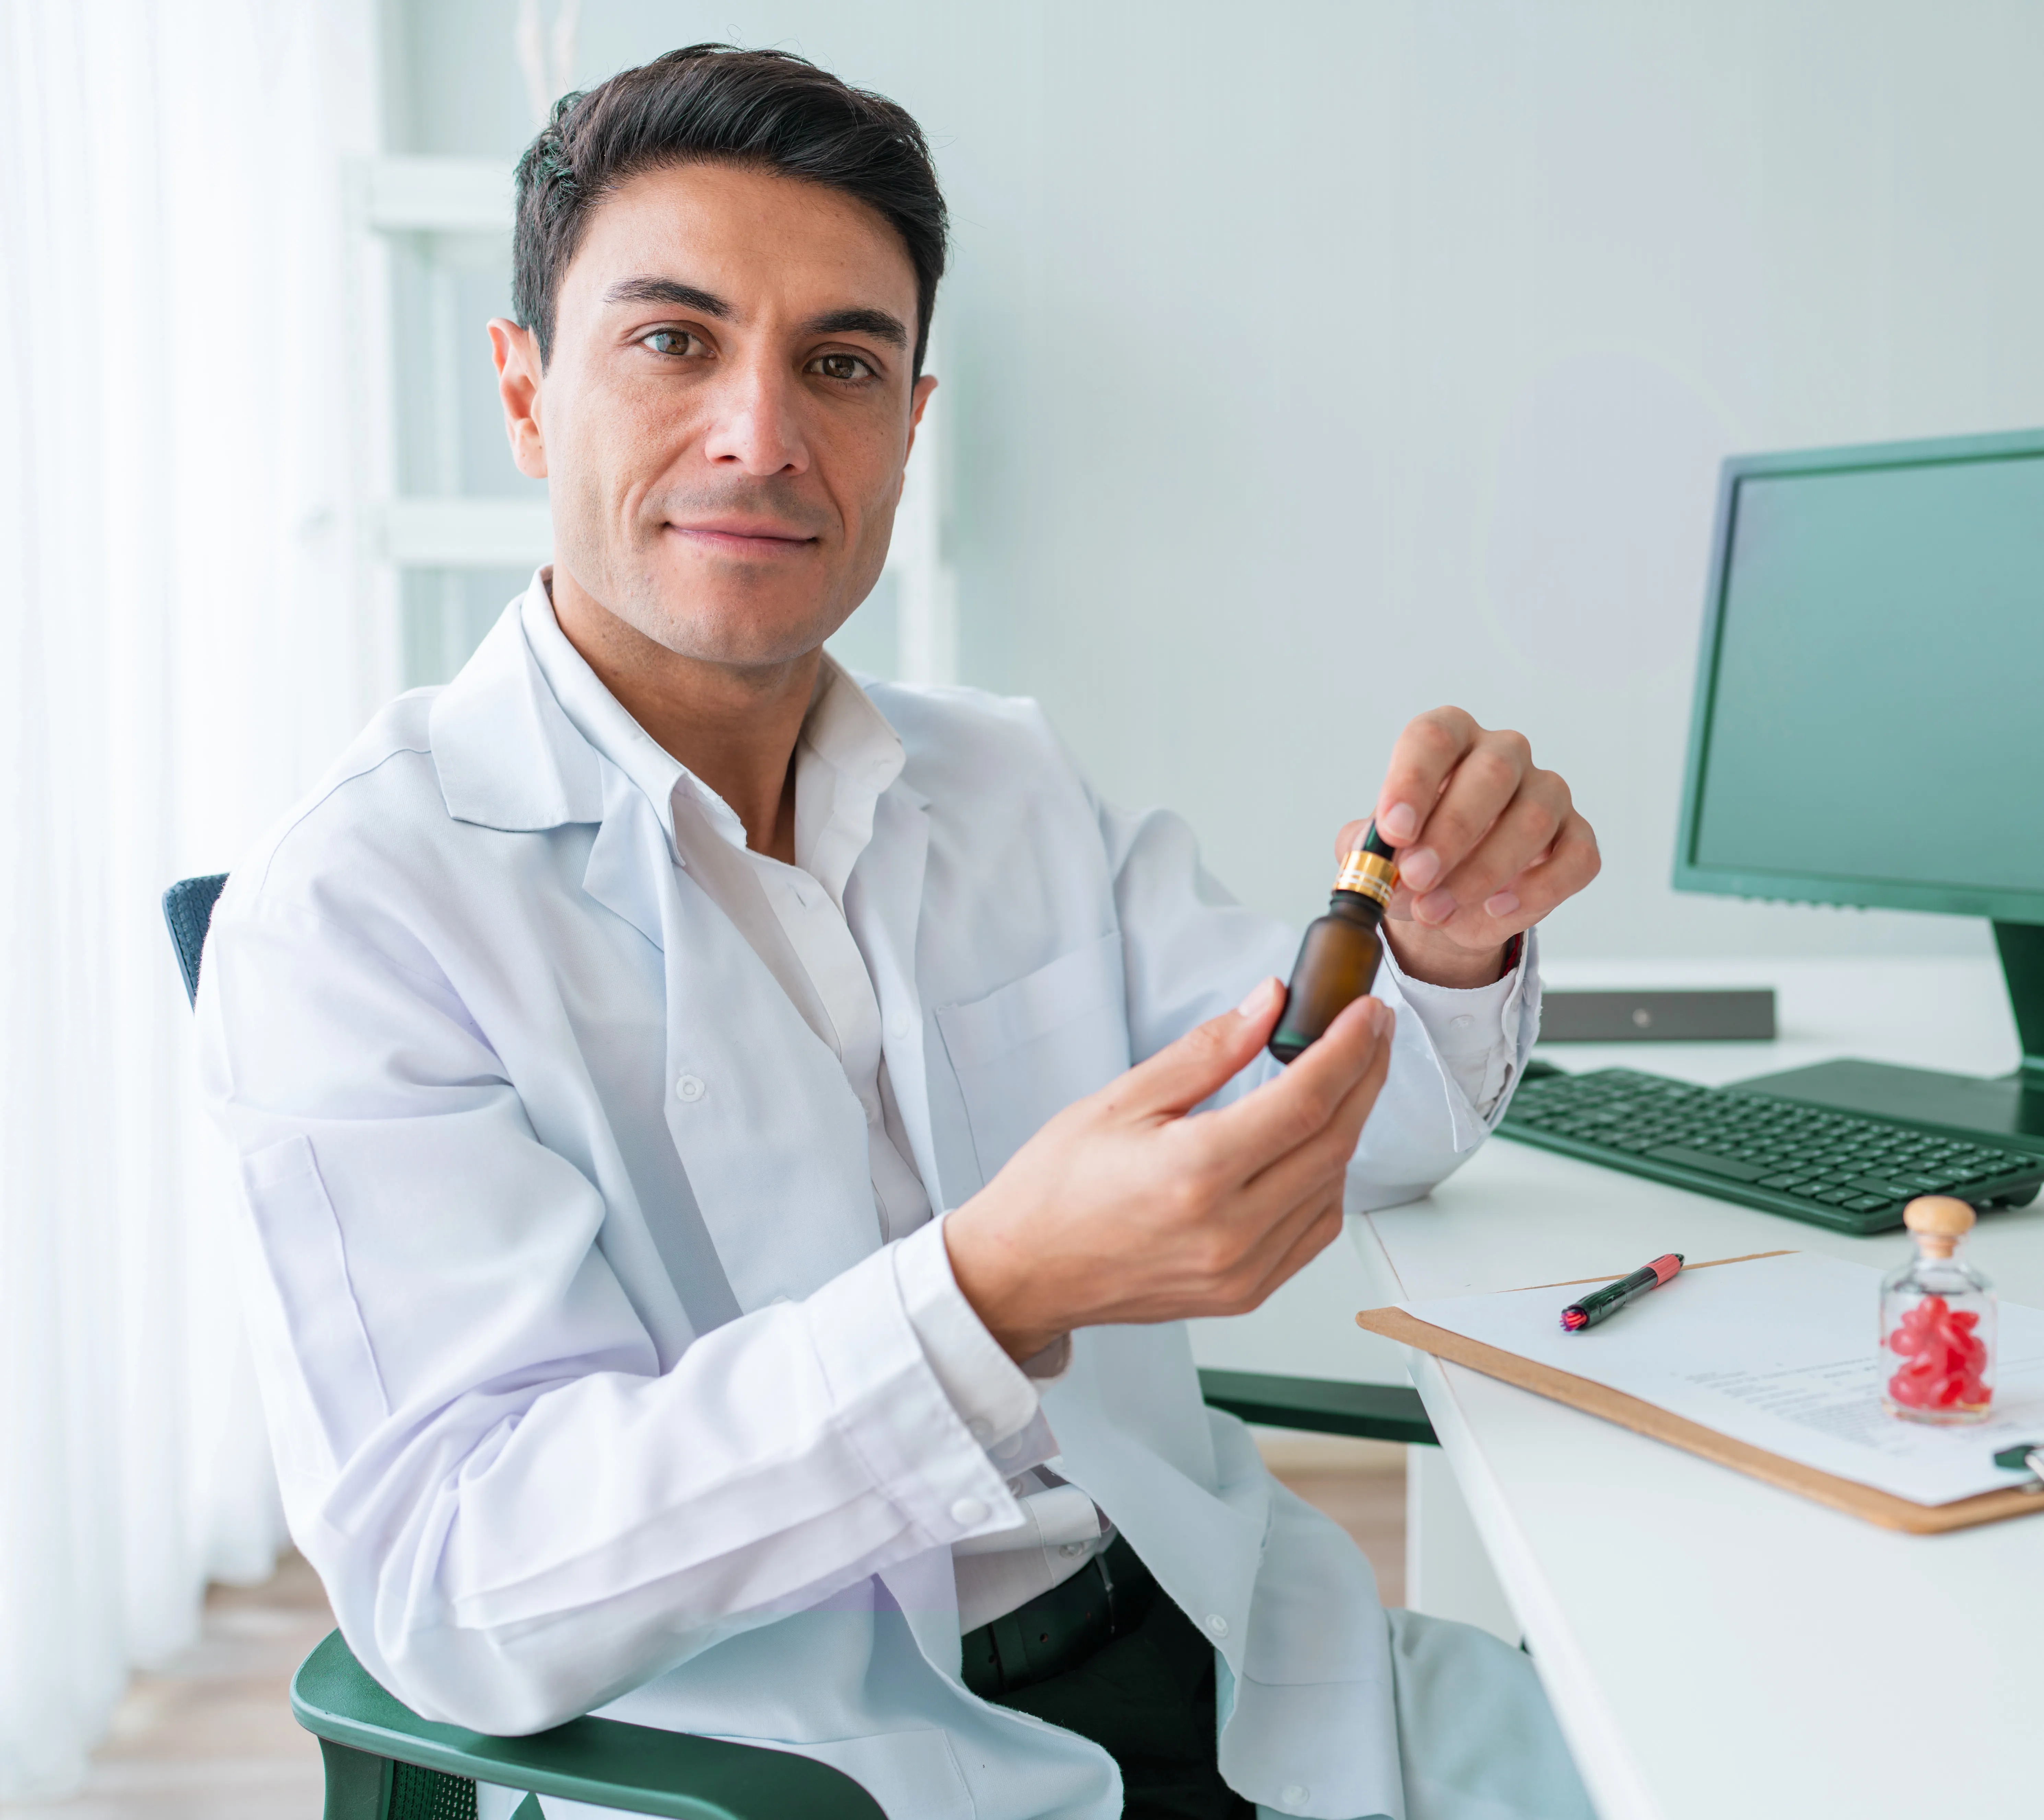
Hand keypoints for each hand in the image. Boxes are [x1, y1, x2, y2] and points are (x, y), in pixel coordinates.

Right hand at [943, 979, 1392, 1362]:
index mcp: (1195, 1172)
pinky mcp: (1246, 1293)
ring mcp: (1243, 1271)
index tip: (1366, 1012)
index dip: (1348, 1049)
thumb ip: (1206, 1051)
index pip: (1306, 1101)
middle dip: (1364, 1076)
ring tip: (1340, 1080)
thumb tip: (1268, 1004)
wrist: (1024, 1272)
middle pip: (1334, 1142)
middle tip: (1371, 1031)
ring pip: (1333, 1186)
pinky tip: (1312, 1148)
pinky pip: (1314, 1230)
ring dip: (1347, 1128)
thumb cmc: (1057, 1189)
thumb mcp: (1121, 1101)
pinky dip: (1326, 1182)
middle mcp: (1229, 1230)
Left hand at [1344, 707, 1599, 988]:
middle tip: (1416, 877)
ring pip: (1533, 820)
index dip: (1413, 781)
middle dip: (1451, 831)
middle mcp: (1505, 755)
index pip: (1435, 738)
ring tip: (1436, 911)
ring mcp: (1547, 793)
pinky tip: (1496, 910)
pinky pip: (1575, 858)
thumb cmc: (1413, 856)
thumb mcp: (1378, 851)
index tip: (1393, 831)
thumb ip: (1369, 851)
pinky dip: (1537, 890)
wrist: (1450, 899)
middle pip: (1492, 773)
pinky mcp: (1576, 837)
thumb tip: (1377, 862)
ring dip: (1483, 872)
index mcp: (1450, 739)